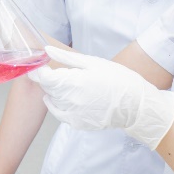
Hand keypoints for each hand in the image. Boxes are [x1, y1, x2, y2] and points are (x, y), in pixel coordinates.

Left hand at [28, 46, 173, 147]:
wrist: (136, 106)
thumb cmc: (118, 79)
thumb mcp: (94, 63)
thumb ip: (67, 58)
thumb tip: (47, 50)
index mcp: (74, 82)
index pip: (44, 78)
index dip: (37, 70)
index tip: (38, 64)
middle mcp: (70, 101)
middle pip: (47, 89)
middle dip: (48, 80)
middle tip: (56, 71)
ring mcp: (73, 114)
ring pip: (53, 101)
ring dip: (55, 92)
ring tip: (69, 84)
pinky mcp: (77, 124)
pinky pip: (60, 114)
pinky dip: (58, 106)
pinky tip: (67, 99)